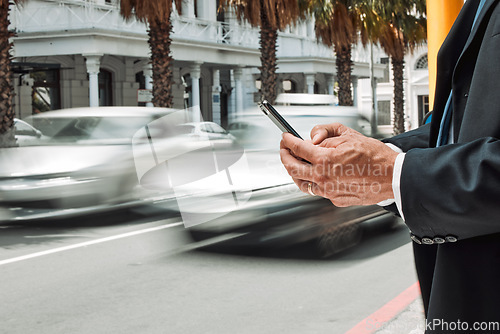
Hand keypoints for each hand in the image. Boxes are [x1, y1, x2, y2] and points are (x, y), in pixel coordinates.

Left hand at [279, 123, 398, 206]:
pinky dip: (313, 181)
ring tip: (296, 163)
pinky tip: (316, 174)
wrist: (393, 177)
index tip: (285, 138)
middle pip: (292, 168)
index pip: (297, 148)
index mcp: (325, 160)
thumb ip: (326, 134)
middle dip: (285, 156)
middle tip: (284, 149)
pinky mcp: (336, 199)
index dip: (288, 141)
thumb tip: (312, 139)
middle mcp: (324, 178)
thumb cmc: (376, 157)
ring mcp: (329, 191)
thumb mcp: (349, 135)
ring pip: (302, 183)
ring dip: (295, 172)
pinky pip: (318, 191)